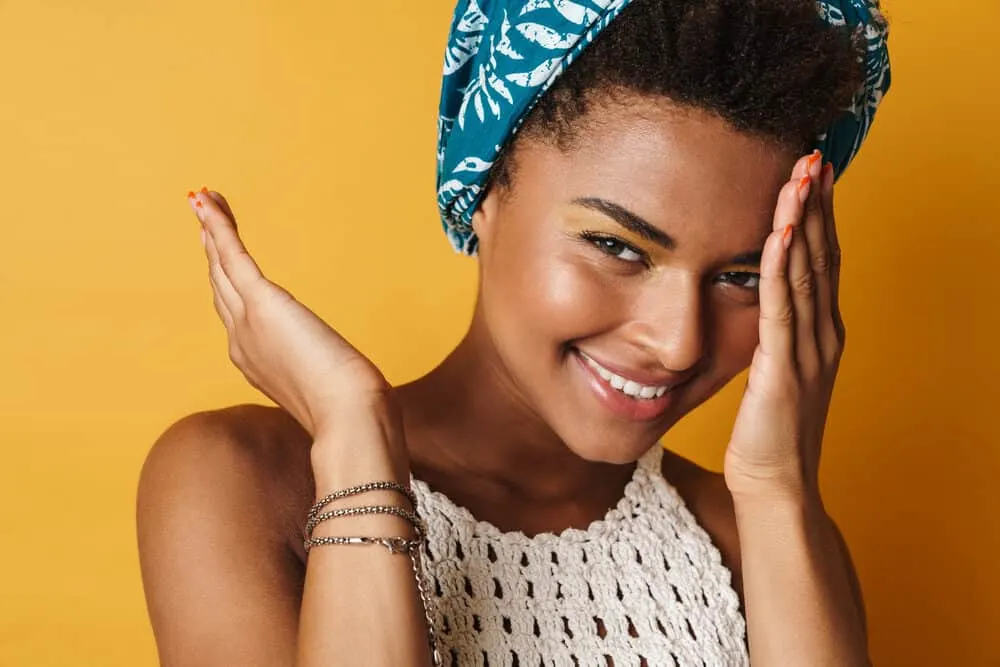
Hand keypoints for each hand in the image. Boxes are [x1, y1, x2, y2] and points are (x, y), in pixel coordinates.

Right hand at [187, 189, 398, 446]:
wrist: (347, 416)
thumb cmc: (349, 409)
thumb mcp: (330, 387)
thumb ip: (323, 374)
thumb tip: (341, 372)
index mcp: (255, 361)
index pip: (234, 311)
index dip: (225, 281)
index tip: (221, 257)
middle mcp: (241, 342)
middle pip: (220, 284)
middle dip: (211, 249)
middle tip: (203, 216)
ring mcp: (246, 323)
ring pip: (220, 266)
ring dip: (211, 230)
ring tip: (202, 199)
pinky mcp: (262, 305)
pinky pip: (233, 257)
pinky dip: (219, 228)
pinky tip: (207, 203)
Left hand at [724, 152, 842, 500]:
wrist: (776, 484)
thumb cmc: (768, 431)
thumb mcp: (774, 370)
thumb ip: (773, 334)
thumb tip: (753, 300)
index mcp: (820, 332)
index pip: (822, 260)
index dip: (820, 215)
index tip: (814, 173)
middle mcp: (823, 334)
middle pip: (822, 255)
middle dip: (818, 204)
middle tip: (813, 155)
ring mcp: (807, 351)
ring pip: (805, 273)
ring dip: (802, 221)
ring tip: (800, 175)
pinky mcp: (782, 369)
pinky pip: (781, 308)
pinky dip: (779, 267)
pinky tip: (778, 232)